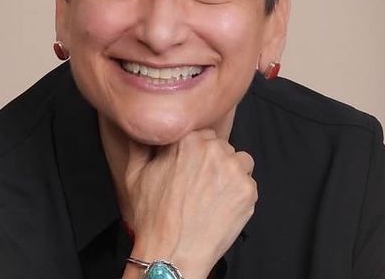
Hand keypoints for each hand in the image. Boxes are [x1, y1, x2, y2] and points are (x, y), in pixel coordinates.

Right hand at [123, 129, 256, 278]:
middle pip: (221, 146)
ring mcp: (232, 169)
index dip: (197, 151)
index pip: (202, 134)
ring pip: (239, 161)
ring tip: (215, 194)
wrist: (172, 253)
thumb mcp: (135, 175)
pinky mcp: (247, 189)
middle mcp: (213, 149)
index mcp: (187, 139)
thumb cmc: (153, 217)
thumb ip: (140, 146)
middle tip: (202, 183)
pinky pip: (249, 183)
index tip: (192, 166)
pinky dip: (239, 193)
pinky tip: (222, 206)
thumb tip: (142, 131)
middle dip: (214, 161)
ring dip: (231, 172)